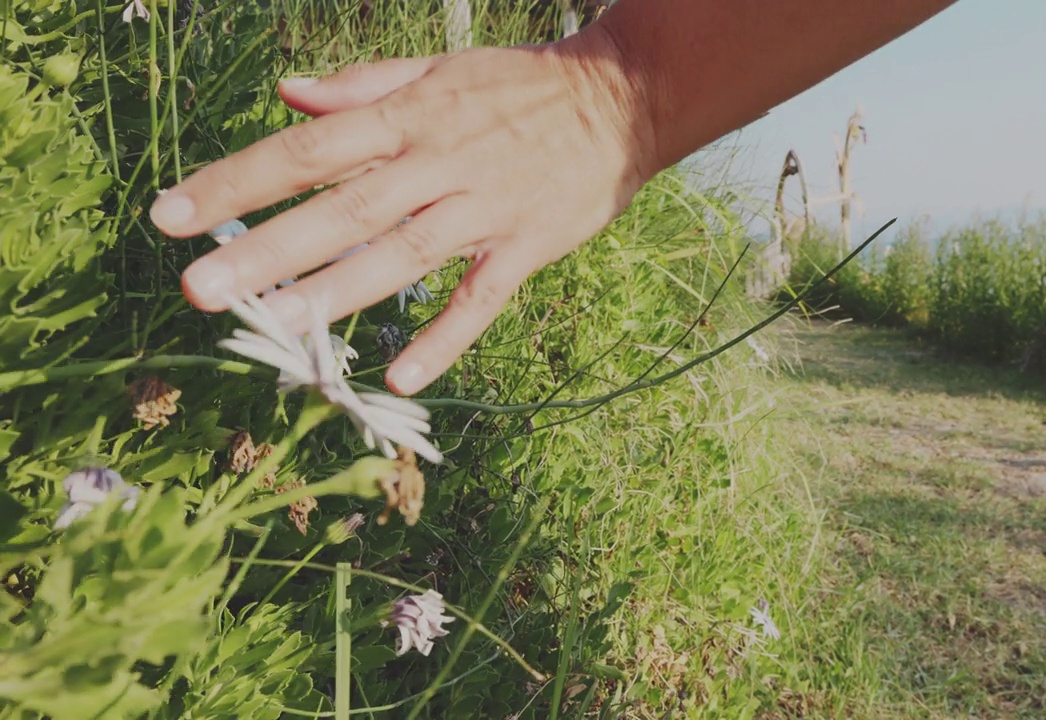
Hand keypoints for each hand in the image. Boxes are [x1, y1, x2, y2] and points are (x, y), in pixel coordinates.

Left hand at [150, 30, 658, 395]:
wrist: (622, 100)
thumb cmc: (520, 86)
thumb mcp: (437, 69)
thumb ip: (360, 87)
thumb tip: (286, 93)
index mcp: (408, 117)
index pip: (307, 150)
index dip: (237, 181)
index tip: (170, 214)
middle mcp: (438, 162)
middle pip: (343, 208)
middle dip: (268, 248)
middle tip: (200, 288)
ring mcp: (484, 209)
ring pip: (403, 254)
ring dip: (338, 291)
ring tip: (275, 326)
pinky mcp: (527, 246)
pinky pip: (482, 298)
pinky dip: (445, 337)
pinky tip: (400, 374)